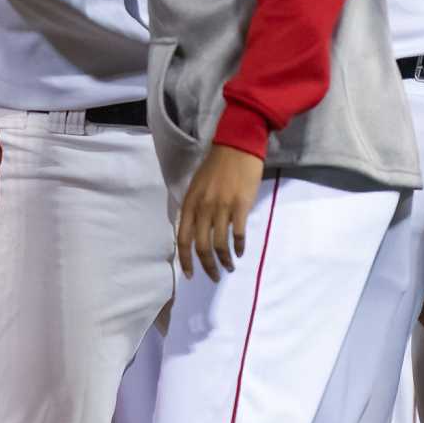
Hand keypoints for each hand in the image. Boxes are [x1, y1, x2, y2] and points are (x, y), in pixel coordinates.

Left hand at [175, 144, 264, 280]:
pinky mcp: (240, 205)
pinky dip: (239, 246)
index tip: (191, 275)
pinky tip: (240, 252)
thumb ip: (193, 209)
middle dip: (207, 266)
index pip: (183, 239)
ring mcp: (221, 207)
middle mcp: (202, 208)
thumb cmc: (216, 167)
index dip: (186, 260)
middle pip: (201, 246)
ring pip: (219, 244)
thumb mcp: (196, 187)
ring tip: (229, 267)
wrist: (236, 146)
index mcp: (189, 204)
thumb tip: (194, 233)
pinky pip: (238, 233)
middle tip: (214, 276)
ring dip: (224, 260)